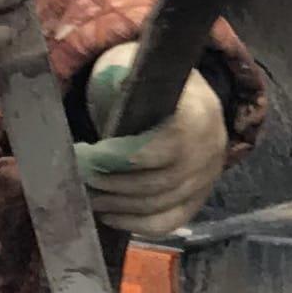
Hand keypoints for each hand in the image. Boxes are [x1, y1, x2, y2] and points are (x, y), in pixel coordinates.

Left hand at [77, 47, 227, 231]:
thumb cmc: (153, 85)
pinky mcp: (199, 200)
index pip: (163, 147)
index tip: (87, 153)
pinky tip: (109, 214)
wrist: (187, 101)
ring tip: (88, 194)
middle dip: (112, 182)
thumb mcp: (138, 68)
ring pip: (160, 205)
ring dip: (117, 204)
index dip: (120, 157)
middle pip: (159, 182)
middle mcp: (211, 150)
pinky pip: (168, 222)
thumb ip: (123, 77)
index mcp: (200, 113)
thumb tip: (110, 86)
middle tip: (80, 175)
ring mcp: (207, 179)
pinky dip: (136, 224)